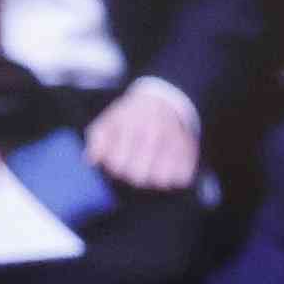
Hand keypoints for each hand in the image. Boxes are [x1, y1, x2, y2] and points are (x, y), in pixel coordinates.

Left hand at [85, 78, 199, 192]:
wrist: (165, 102)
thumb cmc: (132, 116)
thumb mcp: (108, 121)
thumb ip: (97, 141)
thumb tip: (92, 161)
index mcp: (130, 125)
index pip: (117, 164)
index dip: (115, 168)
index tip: (118, 161)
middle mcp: (154, 134)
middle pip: (138, 176)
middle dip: (133, 175)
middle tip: (135, 167)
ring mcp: (174, 143)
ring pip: (161, 181)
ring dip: (153, 179)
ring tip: (151, 169)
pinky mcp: (190, 152)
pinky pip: (181, 179)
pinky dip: (173, 179)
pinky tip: (168, 168)